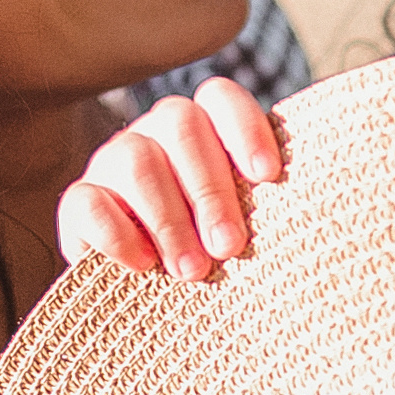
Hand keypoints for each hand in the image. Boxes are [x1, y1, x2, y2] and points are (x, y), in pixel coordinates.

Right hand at [59, 78, 283, 279]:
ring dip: (169, 219)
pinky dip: (117, 234)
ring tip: (193, 270)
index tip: (268, 176)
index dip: (245, 127)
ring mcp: (111, 163)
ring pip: (136, 161)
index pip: (219, 97)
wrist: (146, 297)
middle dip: (210, 188)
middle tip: (230, 246)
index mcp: (202, 129)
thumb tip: (315, 204)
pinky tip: (143, 266)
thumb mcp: (242, 226)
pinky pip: (88, 203)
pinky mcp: (78, 202)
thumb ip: (266, 206)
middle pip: (181, 126)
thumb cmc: (211, 254)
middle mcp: (155, 134)